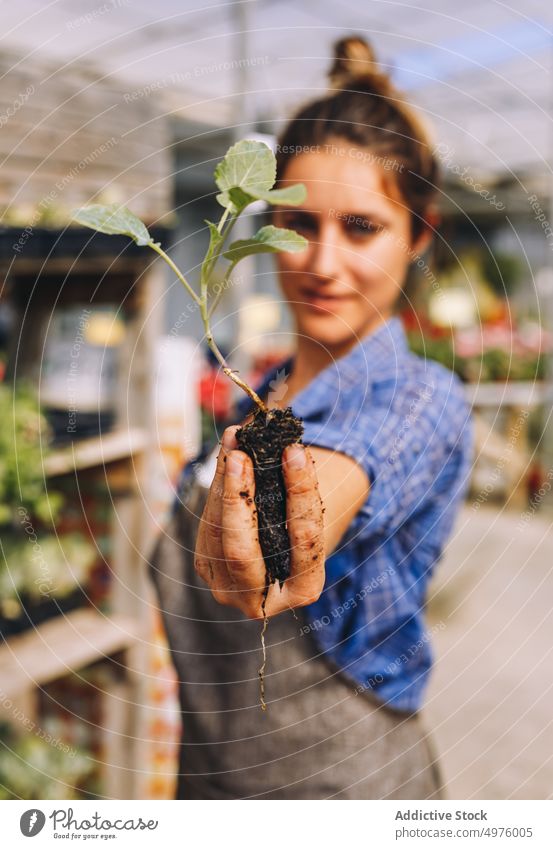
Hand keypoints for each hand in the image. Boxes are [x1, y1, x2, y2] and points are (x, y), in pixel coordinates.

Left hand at [194, 426, 324, 618]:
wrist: (284, 548)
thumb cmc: (305, 524)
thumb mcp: (310, 509)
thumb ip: (296, 481)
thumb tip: (271, 436)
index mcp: (304, 590)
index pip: (302, 541)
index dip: (299, 495)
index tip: (294, 452)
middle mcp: (261, 601)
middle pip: (241, 551)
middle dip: (238, 499)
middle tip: (241, 455)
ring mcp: (228, 588)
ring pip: (216, 533)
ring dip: (223, 484)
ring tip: (234, 442)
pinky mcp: (208, 567)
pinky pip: (207, 525)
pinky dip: (217, 489)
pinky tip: (227, 459)